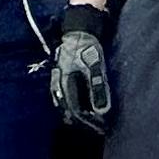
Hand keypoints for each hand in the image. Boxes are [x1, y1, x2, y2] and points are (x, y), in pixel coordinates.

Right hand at [50, 3, 112, 131]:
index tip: (98, 128)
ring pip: (64, 103)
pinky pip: (64, 96)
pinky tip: (80, 107)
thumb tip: (101, 112)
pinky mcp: (60, 76)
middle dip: (80, 121)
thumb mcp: (95, 68)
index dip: (87, 121)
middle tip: (94, 128)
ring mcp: (57, 80)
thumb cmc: (87, 48)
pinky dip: (72, 104)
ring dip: (75, 114)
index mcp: (65, 84)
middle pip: (67, 109)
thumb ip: (97, 89)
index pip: (74, 110)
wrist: (78, 30)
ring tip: (87, 121)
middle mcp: (58, 85)